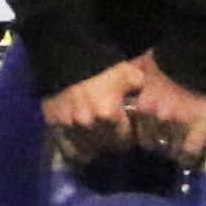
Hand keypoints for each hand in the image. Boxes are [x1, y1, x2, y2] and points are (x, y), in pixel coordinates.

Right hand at [39, 55, 205, 168]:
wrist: (64, 54)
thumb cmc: (100, 64)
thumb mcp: (127, 72)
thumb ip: (141, 90)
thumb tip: (152, 102)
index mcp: (107, 114)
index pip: (124, 140)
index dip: (129, 137)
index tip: (130, 132)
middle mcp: (88, 125)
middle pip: (105, 147)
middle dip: (112, 144)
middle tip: (116, 136)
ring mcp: (68, 127)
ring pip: (86, 151)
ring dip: (94, 149)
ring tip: (100, 142)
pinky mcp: (53, 125)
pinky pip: (66, 148)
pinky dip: (74, 150)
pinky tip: (81, 147)